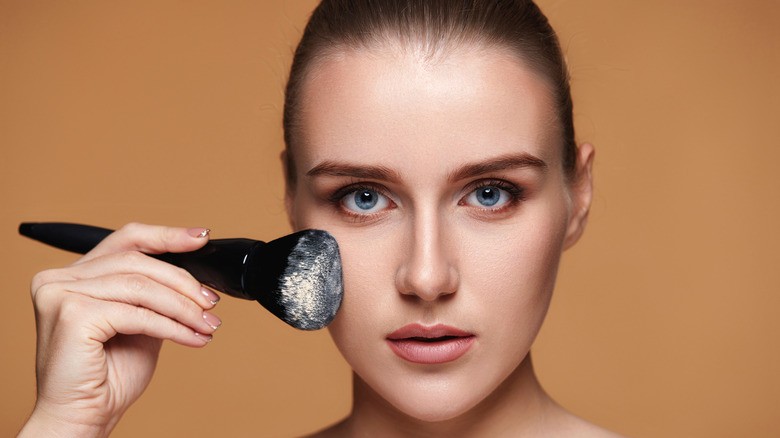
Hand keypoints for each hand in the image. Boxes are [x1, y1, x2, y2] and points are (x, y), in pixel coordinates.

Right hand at [18, 223, 220, 437]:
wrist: (84, 417)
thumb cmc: (108, 377)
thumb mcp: (139, 323)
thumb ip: (154, 295)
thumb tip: (194, 278)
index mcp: (73, 274)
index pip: (126, 240)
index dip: (167, 235)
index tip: (201, 237)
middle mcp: (59, 278)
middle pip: (138, 262)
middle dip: (183, 282)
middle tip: (212, 303)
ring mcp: (60, 293)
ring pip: (142, 287)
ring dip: (183, 307)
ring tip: (207, 324)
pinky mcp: (72, 314)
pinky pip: (138, 313)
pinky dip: (172, 326)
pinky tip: (191, 338)